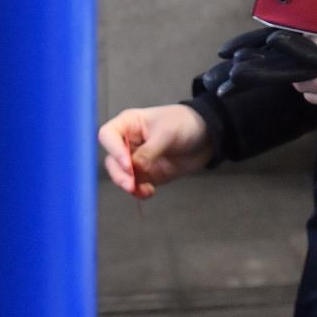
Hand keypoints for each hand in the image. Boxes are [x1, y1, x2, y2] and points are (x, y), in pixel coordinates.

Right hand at [98, 104, 212, 198]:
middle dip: (119, 174)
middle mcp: (129, 142)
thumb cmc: (185, 123)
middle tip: (131, 184)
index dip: (114, 151)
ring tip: (140, 190)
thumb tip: (134, 169)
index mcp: (129, 124)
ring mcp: (137, 160)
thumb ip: (149, 152)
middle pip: (111, 160)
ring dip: (128, 185)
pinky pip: (136, 185)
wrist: (208, 136)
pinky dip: (139, 191)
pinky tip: (148, 192)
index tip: (128, 165)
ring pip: (121, 176)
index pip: (108, 135)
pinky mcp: (147, 174)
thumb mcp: (167, 134)